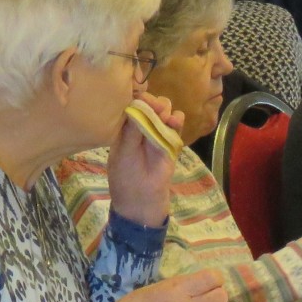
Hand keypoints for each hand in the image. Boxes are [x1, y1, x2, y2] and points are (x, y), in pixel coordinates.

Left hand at [107, 93, 181, 227]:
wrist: (142, 203)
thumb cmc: (126, 179)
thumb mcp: (123, 153)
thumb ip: (131, 130)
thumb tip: (139, 105)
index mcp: (123, 131)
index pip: (131, 107)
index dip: (139, 99)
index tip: (145, 99)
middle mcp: (140, 129)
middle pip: (149, 106)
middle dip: (154, 102)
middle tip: (158, 108)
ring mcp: (156, 135)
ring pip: (164, 113)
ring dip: (166, 109)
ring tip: (166, 117)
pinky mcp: (171, 144)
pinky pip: (176, 126)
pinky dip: (178, 120)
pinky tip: (176, 122)